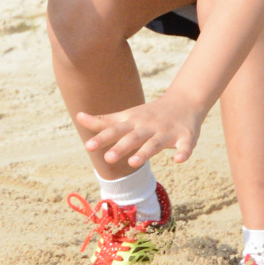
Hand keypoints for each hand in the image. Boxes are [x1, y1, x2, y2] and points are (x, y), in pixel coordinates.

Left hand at [75, 87, 203, 173]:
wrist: (185, 101)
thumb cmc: (149, 114)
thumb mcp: (126, 116)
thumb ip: (103, 121)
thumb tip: (77, 116)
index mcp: (134, 123)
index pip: (116, 130)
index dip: (102, 138)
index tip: (88, 146)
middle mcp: (149, 127)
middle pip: (133, 137)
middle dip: (121, 147)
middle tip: (108, 158)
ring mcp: (167, 132)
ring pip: (155, 143)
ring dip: (145, 152)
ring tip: (133, 163)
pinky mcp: (186, 137)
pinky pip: (185, 146)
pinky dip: (183, 152)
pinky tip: (178, 160)